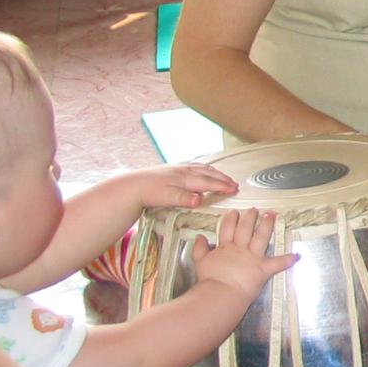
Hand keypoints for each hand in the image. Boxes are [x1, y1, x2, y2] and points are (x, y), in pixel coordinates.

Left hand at [121, 164, 238, 209]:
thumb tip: (199, 200)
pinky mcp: (173, 169)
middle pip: (208, 174)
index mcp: (185, 178)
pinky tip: (203, 170)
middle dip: (223, 179)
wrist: (132, 185)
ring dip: (215, 173)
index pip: (208, 182)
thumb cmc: (149, 192)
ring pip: (202, 168)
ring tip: (224, 177)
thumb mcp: (167, 197)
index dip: (222, 186)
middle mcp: (184, 171)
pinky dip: (204, 168)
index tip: (234, 190)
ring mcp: (179, 168)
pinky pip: (194, 166)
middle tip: (234, 184)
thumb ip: (184, 199)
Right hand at [189, 208, 296, 297]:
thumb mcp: (200, 262)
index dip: (232, 219)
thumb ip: (199, 248)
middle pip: (246, 228)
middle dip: (251, 217)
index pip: (228, 228)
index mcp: (226, 248)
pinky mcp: (263, 268)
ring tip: (272, 216)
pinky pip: (278, 263)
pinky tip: (297, 256)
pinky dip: (288, 260)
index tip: (235, 212)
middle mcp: (240, 249)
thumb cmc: (210, 281)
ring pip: (261, 237)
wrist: (219, 294)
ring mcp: (252, 257)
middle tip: (255, 209)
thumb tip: (199, 237)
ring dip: (268, 226)